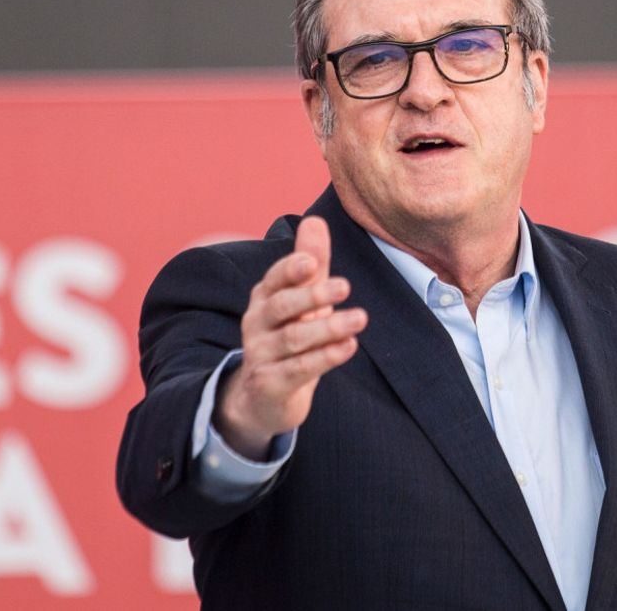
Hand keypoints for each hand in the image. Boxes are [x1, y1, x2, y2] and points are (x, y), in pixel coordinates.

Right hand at [215, 216, 366, 459]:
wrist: (261, 397)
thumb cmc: (287, 336)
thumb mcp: (300, 299)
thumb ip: (310, 263)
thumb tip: (316, 219)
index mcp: (265, 298)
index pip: (274, 279)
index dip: (291, 269)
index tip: (312, 261)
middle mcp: (257, 324)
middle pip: (281, 306)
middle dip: (312, 295)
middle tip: (345, 286)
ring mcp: (261, 355)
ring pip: (293, 339)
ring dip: (327, 328)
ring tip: (359, 318)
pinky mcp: (271, 384)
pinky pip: (298, 369)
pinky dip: (324, 358)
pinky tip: (349, 347)